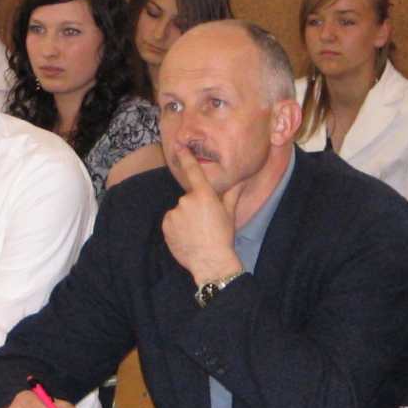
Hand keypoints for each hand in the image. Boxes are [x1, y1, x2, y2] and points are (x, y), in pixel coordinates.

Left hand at [161, 143, 242, 285]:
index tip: (179, 146)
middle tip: (205, 223)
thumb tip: (241, 180)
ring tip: (196, 233)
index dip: (186, 157)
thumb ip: (232, 194)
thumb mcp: (229, 214)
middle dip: (194, 207)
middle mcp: (187, 200)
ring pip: (179, 211)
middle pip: (188, 198)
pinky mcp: (166, 225)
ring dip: (185, 218)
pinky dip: (176, 227)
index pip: (193, 171)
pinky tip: (186, 237)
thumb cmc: (223, 237)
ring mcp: (175, 213)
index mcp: (204, 195)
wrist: (210, 261)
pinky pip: (171, 221)